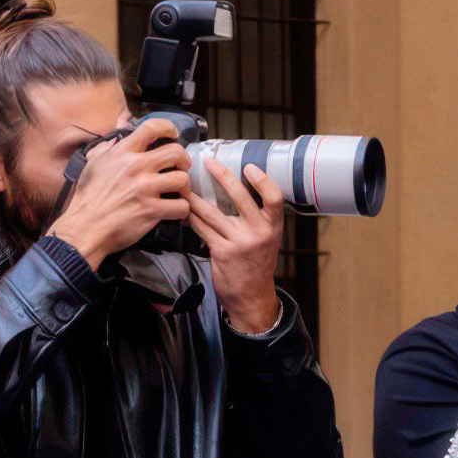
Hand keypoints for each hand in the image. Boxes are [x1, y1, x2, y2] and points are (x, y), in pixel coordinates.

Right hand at [44, 116, 190, 265]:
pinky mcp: (151, 211)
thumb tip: (117, 132)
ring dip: (185, 187)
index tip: (173, 134)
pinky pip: (181, 206)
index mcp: (122, 153)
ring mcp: (144, 189)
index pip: (151, 128)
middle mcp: (135, 167)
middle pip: (176, 152)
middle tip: (182, 168)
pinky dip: (181, 210)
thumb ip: (108, 147)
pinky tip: (174, 211)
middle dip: (184, 160)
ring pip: (183, 179)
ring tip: (179, 192)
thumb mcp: (93, 164)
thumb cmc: (88, 198)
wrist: (84, 228)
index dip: (168, 128)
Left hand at [187, 158, 287, 336]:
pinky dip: (191, 216)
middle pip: (240, 198)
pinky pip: (202, 228)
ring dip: (194, 196)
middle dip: (222, 176)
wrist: (251, 295)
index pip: (274, 198)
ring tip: (183, 182)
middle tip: (209, 162)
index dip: (263, 180)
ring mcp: (239, 243)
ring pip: (212, 212)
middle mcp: (258, 233)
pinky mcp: (221, 252)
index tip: (249, 166)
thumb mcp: (268, 238)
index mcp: (273, 226)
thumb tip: (238, 188)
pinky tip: (183, 208)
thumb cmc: (257, 262)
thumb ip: (258, 217)